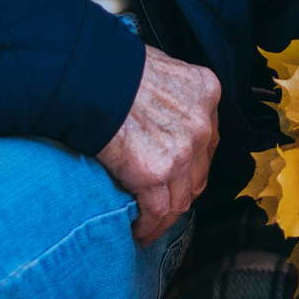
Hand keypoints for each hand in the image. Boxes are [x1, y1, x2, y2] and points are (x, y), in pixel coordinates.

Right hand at [96, 48, 220, 244]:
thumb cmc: (114, 69)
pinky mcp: (156, 174)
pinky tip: (138, 231)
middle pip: (198, 174)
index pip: (207, 141)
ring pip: (181, 199)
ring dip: (165, 216)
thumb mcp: (160, 68)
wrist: (91, 77)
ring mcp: (182, 151)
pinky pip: (158, 212)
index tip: (178, 173)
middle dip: (181, 191)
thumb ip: (172, 95)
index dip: (192, 162)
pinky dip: (149, 227)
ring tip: (149, 224)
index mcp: (205, 94)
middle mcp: (201, 124)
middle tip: (163, 203)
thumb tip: (160, 116)